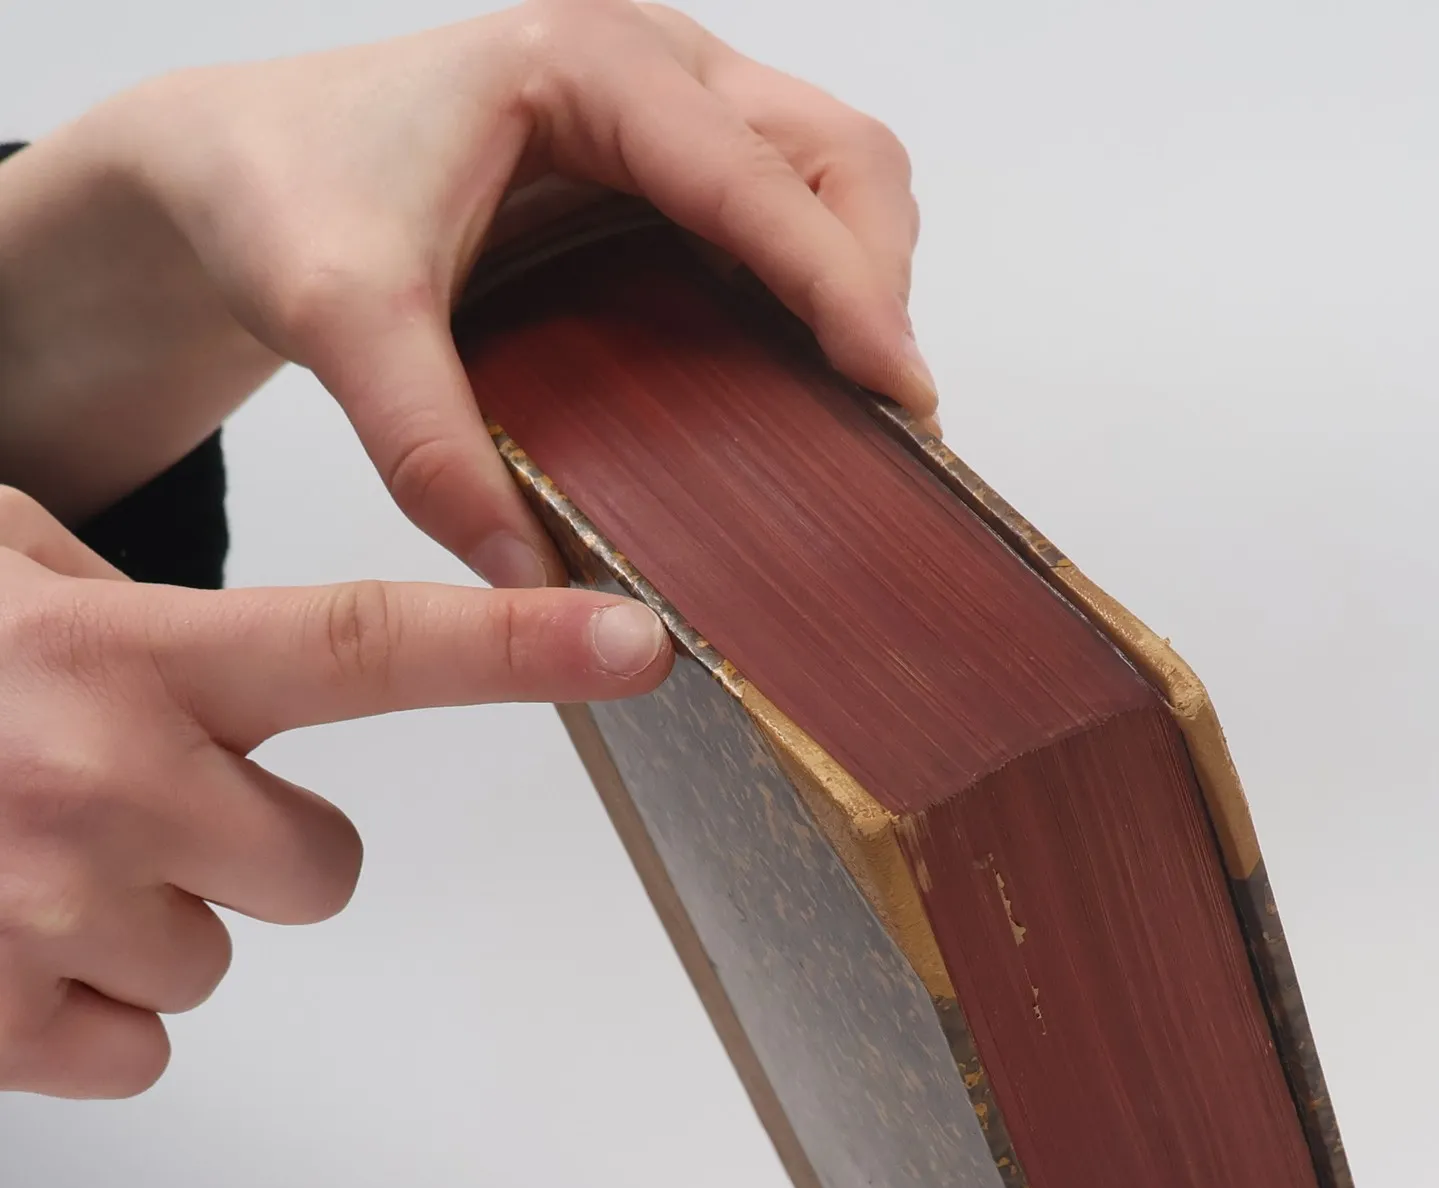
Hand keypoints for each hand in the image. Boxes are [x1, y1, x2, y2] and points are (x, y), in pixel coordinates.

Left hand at [0, 1, 930, 579]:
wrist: (241, 166)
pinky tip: (803, 371)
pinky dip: (822, 282)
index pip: (759, 177)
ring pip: (835, 171)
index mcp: (585, 62)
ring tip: (854, 401)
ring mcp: (669, 102)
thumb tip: (528, 576)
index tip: (898, 390)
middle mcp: (648, 62)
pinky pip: (792, 204)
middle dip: (877, 278)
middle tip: (880, 413)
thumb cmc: (284, 200)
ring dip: (863, 277)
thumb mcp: (337, 319)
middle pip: (839, 155)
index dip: (844, 284)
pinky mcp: (668, 158)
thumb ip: (426, 443)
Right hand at [0, 486, 670, 1096]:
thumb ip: (132, 608)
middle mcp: (102, 780)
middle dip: (249, 845)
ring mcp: (51, 910)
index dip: (513, 649)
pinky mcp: (0, 1021)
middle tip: (118, 799)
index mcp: (117, 655)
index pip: (359, 645)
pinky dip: (78, 1010)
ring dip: (144, 923)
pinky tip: (5, 936)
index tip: (635, 646)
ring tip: (20, 855)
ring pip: (215, 962)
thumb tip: (251, 655)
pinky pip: (138, 1050)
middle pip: (324, 868)